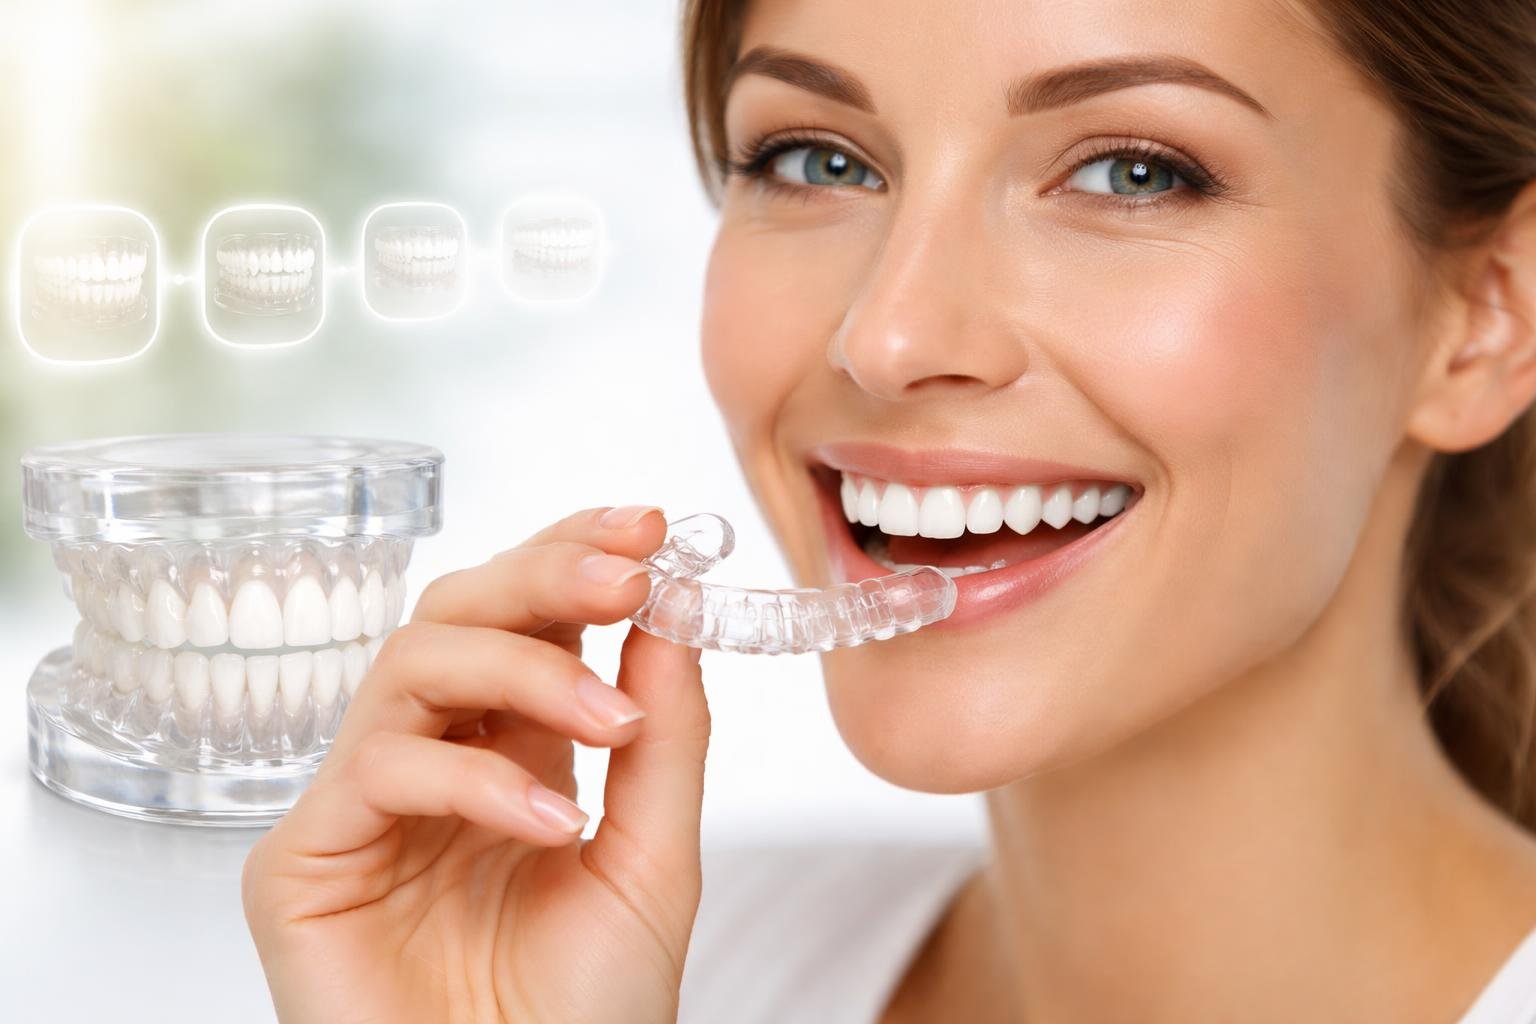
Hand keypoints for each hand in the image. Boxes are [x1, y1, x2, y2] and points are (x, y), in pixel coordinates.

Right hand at [242, 506, 709, 1023]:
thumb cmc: (586, 1012)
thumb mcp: (655, 856)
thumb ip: (666, 734)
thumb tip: (673, 613)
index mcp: (511, 748)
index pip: (525, 615)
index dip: (573, 553)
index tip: (649, 527)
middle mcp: (433, 758)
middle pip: (457, 609)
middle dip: (547, 575)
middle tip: (629, 573)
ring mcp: (364, 803)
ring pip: (413, 662)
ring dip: (524, 671)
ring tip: (608, 723)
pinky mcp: (303, 859)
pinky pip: (378, 768)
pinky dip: (476, 781)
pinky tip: (551, 824)